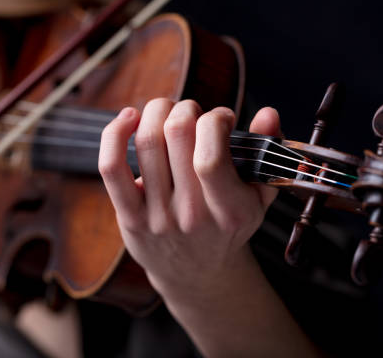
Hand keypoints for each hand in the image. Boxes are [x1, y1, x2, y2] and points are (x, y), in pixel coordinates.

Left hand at [98, 98, 280, 296]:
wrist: (198, 273)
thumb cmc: (229, 225)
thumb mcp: (259, 195)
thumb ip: (267, 151)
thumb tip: (269, 112)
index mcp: (230, 210)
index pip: (211, 155)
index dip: (215, 120)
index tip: (222, 120)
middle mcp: (192, 215)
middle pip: (177, 134)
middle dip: (185, 108)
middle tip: (193, 113)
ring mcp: (158, 218)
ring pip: (147, 141)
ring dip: (157, 112)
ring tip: (169, 114)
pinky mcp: (130, 218)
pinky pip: (112, 167)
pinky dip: (114, 133)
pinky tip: (129, 118)